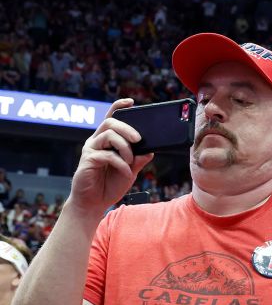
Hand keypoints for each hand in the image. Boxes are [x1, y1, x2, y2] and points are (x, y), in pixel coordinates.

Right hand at [67, 98, 154, 215]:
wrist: (94, 203)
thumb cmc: (110, 185)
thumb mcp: (130, 171)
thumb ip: (138, 160)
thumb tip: (150, 150)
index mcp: (106, 141)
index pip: (111, 118)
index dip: (119, 107)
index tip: (131, 101)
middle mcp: (96, 142)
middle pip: (111, 123)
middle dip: (127, 129)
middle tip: (139, 139)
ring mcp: (91, 150)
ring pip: (108, 135)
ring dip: (125, 147)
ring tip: (131, 161)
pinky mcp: (88, 160)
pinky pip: (107, 155)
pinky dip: (121, 164)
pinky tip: (126, 173)